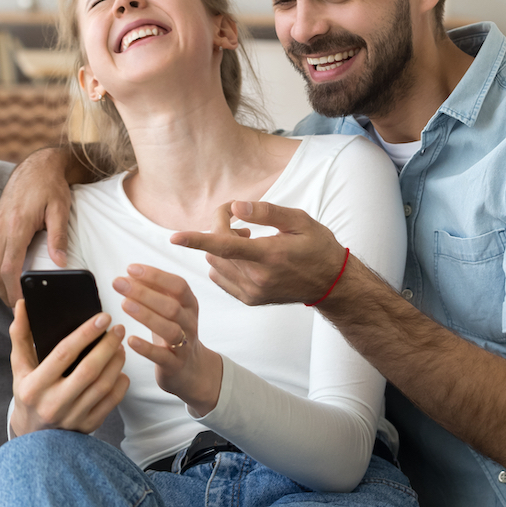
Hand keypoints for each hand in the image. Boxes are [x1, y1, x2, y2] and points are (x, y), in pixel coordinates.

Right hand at [0, 147, 74, 305]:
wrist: (35, 167)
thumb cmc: (50, 187)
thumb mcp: (60, 210)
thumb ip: (59, 237)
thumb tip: (60, 264)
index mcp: (16, 226)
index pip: (8, 268)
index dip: (13, 291)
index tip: (22, 306)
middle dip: (4, 294)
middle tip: (20, 311)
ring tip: (14, 299)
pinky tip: (8, 280)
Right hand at [9, 300, 128, 435]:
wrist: (33, 436)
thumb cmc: (28, 394)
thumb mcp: (19, 367)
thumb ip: (20, 335)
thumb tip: (22, 304)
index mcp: (34, 387)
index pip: (63, 354)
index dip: (85, 333)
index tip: (103, 317)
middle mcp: (53, 404)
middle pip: (89, 370)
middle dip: (107, 346)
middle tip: (118, 329)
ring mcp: (72, 418)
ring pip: (103, 385)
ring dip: (116, 362)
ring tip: (119, 346)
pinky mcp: (88, 427)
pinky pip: (111, 402)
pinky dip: (120, 383)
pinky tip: (120, 370)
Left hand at [113, 264, 222, 414]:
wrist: (192, 369)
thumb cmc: (174, 332)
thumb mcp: (170, 309)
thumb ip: (154, 291)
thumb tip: (130, 273)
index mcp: (189, 304)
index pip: (178, 285)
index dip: (155, 275)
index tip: (131, 269)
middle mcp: (189, 322)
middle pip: (171, 305)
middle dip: (144, 292)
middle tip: (119, 283)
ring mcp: (184, 344)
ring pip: (170, 329)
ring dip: (146, 315)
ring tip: (124, 304)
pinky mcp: (175, 364)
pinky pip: (162, 356)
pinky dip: (146, 348)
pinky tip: (130, 340)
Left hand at [169, 200, 347, 306]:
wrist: (330, 284)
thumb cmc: (317, 247)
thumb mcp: (300, 221)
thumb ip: (266, 212)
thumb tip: (237, 207)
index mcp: (269, 255)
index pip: (226, 245)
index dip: (198, 239)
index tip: (175, 237)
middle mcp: (257, 277)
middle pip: (217, 249)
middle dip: (221, 229)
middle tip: (243, 221)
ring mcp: (252, 292)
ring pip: (215, 263)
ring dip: (222, 247)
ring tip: (249, 240)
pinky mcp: (249, 299)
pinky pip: (220, 277)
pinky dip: (224, 263)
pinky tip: (246, 257)